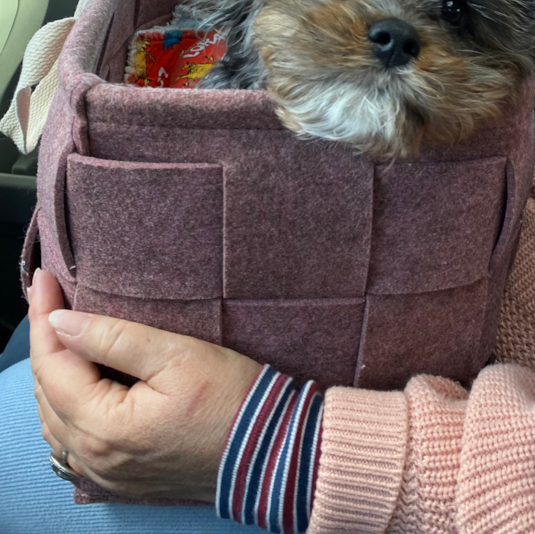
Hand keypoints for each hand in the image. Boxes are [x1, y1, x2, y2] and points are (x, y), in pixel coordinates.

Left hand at [29, 268, 261, 501]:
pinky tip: (73, 385)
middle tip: (49, 299)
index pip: (53, 364)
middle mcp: (95, 457)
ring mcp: (106, 473)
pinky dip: (64, 408)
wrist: (269, 450)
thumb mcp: (176, 354)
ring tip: (59, 333)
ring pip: (55, 420)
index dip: (44, 317)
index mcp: (103, 426)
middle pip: (47, 392)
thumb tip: (62, 322)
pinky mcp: (122, 477)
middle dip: (45, 341)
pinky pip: (72, 443)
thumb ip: (113, 337)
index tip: (44, 279)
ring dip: (52, 375)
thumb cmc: (230, 398)